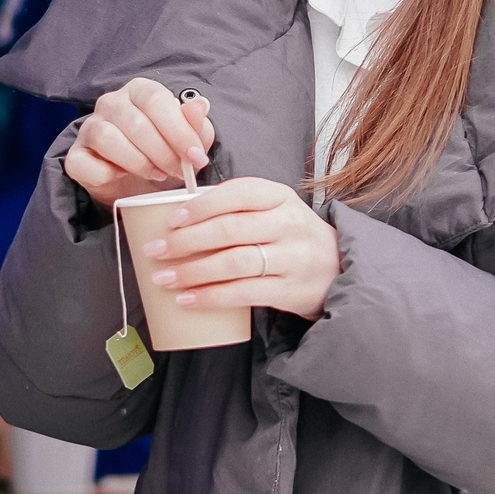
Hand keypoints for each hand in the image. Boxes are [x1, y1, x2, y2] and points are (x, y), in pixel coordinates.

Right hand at [64, 78, 215, 207]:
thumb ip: (196, 125)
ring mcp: (89, 127)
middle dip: (163, 152)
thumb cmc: (165, 157)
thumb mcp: (189, 143)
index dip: (178, 130)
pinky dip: (106, 173)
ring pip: (107, 138)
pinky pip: (84, 162)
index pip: (156, 99)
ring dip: (138, 163)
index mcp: (140, 91)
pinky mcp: (75, 155)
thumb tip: (200, 105)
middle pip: (135, 122)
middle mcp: (111, 102)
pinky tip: (122, 176)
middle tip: (179, 172)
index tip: (195, 156)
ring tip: (156, 174)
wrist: (138, 188)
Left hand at [144, 177, 338, 320]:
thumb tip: (177, 214)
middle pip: (230, 229)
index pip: (238, 193)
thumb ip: (238, 207)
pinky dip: (211, 297)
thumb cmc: (292, 238)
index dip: (201, 206)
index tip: (171, 219)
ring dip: (193, 271)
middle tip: (154, 250)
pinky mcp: (291, 290)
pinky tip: (188, 300)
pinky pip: (244, 294)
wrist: (339, 271)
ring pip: (234, 263)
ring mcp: (293, 258)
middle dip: (186, 241)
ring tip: (164, 278)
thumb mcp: (276, 210)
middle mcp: (289, 224)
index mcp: (281, 197)